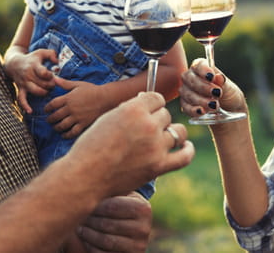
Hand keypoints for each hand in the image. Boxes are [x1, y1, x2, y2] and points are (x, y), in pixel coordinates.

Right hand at [4, 49, 57, 112]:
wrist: (14, 63)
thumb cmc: (32, 58)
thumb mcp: (41, 52)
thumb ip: (52, 54)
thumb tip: (57, 61)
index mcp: (34, 65)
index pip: (43, 72)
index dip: (50, 75)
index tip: (53, 75)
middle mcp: (28, 74)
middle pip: (42, 83)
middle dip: (50, 85)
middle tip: (53, 84)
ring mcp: (24, 83)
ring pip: (35, 91)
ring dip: (43, 93)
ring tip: (47, 91)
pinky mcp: (20, 89)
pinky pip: (21, 99)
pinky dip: (25, 106)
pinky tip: (30, 111)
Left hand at [45, 77, 106, 138]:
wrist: (106, 98)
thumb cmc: (92, 90)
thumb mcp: (78, 84)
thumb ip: (65, 83)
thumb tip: (54, 78)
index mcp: (68, 98)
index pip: (52, 104)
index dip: (47, 108)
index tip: (46, 110)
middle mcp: (71, 108)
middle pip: (55, 116)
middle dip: (50, 119)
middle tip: (49, 120)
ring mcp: (77, 117)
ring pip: (62, 125)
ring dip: (56, 127)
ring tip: (55, 127)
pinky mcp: (83, 124)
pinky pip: (72, 132)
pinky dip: (66, 135)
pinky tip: (64, 135)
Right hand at [69, 92, 193, 197]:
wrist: (85, 175)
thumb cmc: (91, 147)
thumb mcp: (108, 118)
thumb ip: (129, 111)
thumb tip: (146, 106)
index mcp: (133, 109)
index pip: (156, 98)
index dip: (151, 104)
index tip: (148, 109)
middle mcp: (148, 125)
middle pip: (165, 115)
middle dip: (156, 120)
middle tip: (145, 129)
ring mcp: (156, 146)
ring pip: (177, 132)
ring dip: (171, 133)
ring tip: (163, 137)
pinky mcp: (159, 166)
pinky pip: (185, 156)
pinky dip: (188, 150)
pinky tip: (186, 146)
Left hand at [78, 193, 151, 251]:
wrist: (130, 230)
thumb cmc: (119, 206)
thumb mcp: (120, 195)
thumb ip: (110, 188)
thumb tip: (87, 177)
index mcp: (143, 208)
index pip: (111, 206)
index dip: (93, 205)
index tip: (82, 202)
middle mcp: (144, 228)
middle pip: (107, 224)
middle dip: (89, 220)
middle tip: (77, 215)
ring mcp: (138, 246)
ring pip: (105, 241)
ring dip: (88, 234)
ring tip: (80, 227)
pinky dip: (91, 247)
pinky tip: (87, 239)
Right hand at [179, 58, 247, 118]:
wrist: (229, 111)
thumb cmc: (228, 94)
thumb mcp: (230, 88)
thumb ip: (223, 83)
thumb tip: (218, 77)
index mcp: (201, 67)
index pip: (198, 65)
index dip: (204, 70)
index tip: (212, 77)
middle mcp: (190, 77)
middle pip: (191, 79)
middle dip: (203, 87)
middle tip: (217, 93)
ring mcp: (186, 91)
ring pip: (188, 94)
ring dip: (201, 100)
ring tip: (215, 106)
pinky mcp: (185, 104)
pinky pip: (186, 107)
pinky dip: (194, 110)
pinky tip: (202, 112)